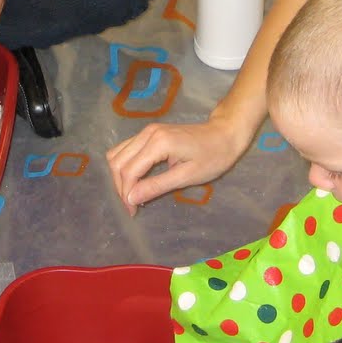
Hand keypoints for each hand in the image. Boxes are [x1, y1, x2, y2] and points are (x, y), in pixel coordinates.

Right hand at [106, 114, 252, 215]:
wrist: (224, 135)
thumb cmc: (212, 158)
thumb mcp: (187, 177)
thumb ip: (157, 186)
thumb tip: (131, 199)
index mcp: (158, 143)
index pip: (129, 171)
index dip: (126, 194)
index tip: (132, 211)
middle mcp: (147, 133)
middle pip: (117, 162)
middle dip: (120, 186)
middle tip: (132, 206)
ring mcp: (147, 131)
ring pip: (117, 154)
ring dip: (120, 176)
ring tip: (132, 194)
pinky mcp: (149, 132)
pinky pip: (126, 149)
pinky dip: (125, 166)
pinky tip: (136, 180)